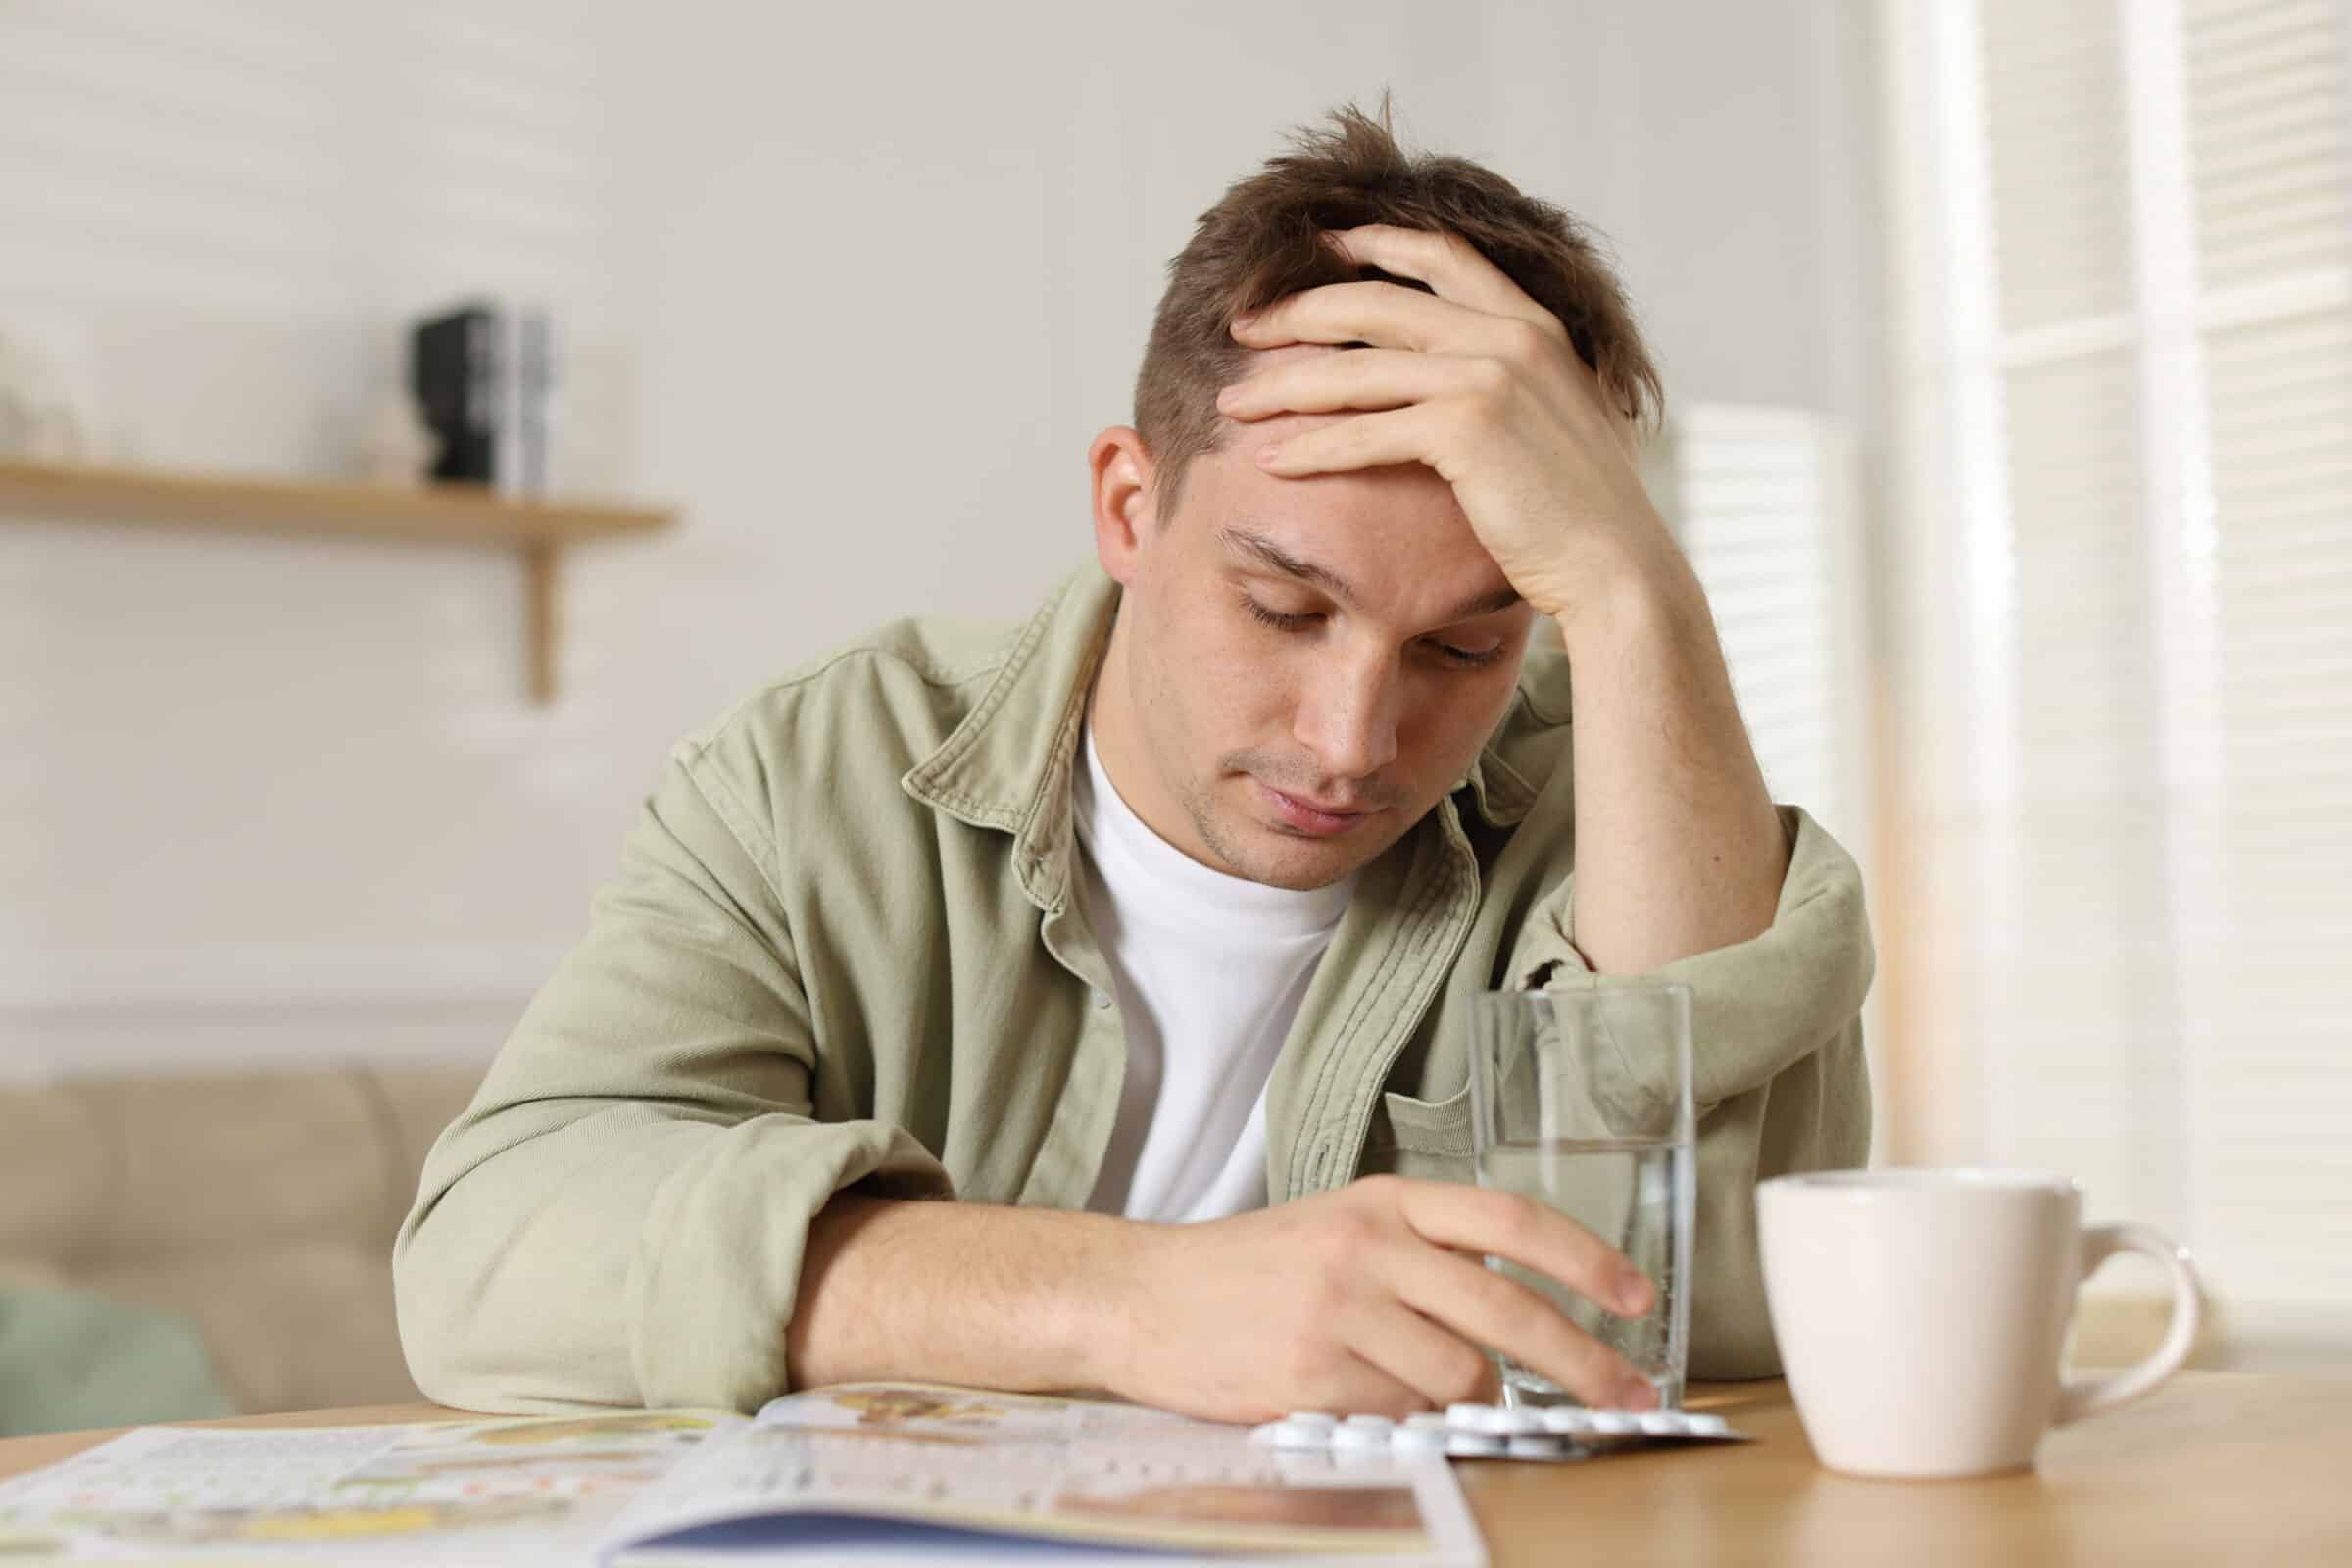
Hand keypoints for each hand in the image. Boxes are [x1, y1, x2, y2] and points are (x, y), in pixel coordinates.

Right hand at [1098, 1175, 1658, 1423]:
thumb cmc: (1248, 1270)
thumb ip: (1424, 1259)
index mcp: (1384, 1201)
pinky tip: (1367, 1399)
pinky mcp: (1315, 1372)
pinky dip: (1405, 1418)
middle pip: (1508, 1309)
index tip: (1638, 1296)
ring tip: (1425, 1390)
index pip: (1509, 1219)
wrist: (1142, 1296)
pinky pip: (1402, 1412)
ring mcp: (1341, 1309)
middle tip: (1627, 1393)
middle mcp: (1369, 1245)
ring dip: (1469, 1400)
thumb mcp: (1340, 1229)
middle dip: (1584, 1360)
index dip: (1586, 1259)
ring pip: (1460, 1375)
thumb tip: (1518, 1331)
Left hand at [1216, 225, 1677, 622]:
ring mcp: (1490, 375)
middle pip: (1375, 303)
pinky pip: (1365, 430)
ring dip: (1283, 385)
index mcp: (1533, 323)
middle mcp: (1511, 335)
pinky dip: (1310, 446)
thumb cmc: (1583, 513)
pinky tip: (1270, 461)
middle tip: (1243, 328)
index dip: (1373, 244)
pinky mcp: (1467, 428)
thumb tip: (1472, 385)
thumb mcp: (1558, 420)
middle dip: (1297, 313)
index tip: (1319, 249)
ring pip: (1356, 368)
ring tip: (1233, 402)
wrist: (1618, 566)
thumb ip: (1518, 382)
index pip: (1441, 256)